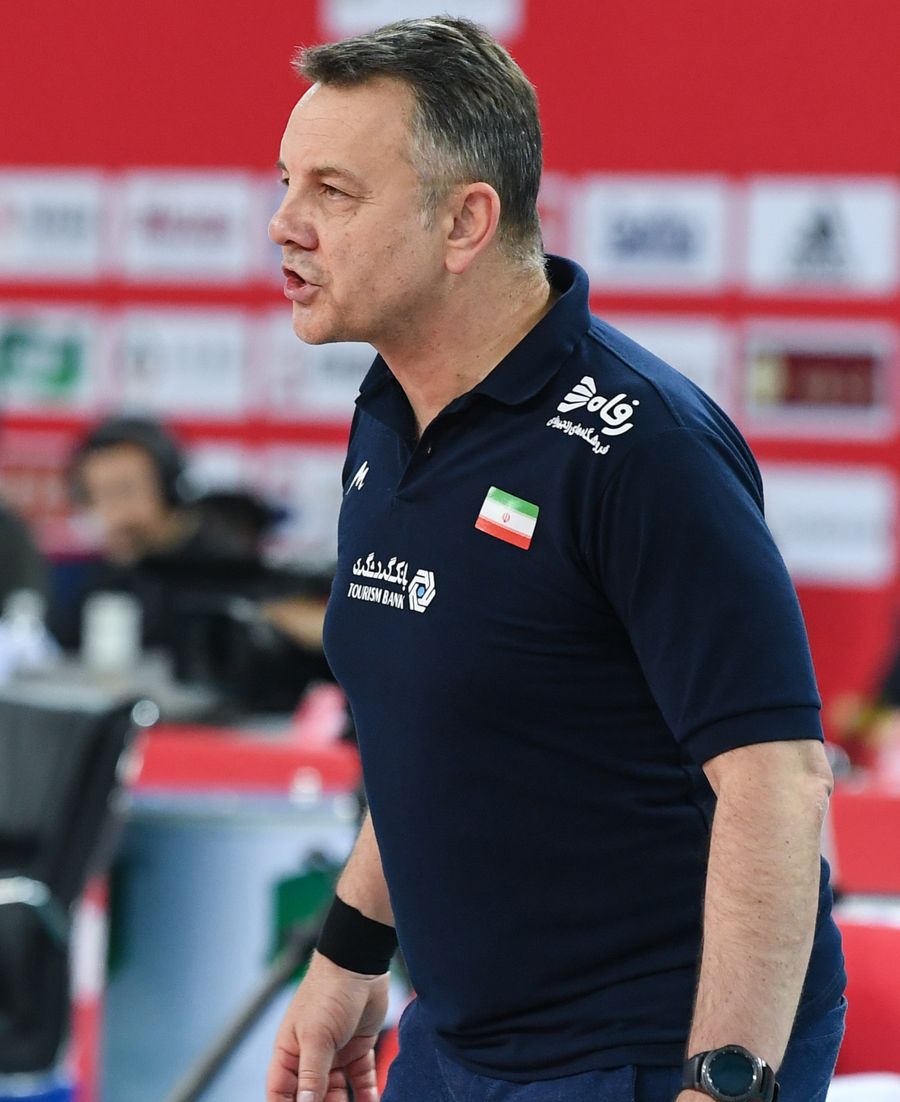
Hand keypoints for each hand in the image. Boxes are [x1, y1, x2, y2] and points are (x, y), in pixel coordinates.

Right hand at [266, 950, 389, 1101]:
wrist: (359, 963)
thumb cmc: (328, 993)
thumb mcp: (316, 1038)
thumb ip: (311, 1075)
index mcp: (289, 1053)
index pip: (281, 1094)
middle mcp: (310, 1057)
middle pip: (311, 1097)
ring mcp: (334, 1054)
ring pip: (336, 1093)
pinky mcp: (357, 1048)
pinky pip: (360, 1079)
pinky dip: (366, 1094)